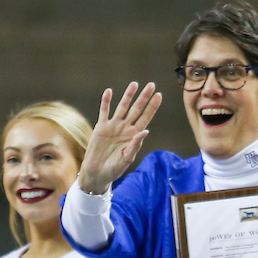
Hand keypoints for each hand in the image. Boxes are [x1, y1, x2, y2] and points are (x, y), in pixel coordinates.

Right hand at [78, 81, 162, 195]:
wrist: (97, 173)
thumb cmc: (114, 169)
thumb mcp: (127, 158)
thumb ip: (135, 145)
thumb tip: (146, 131)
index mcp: (134, 136)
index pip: (145, 118)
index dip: (152, 107)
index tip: (159, 95)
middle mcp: (125, 128)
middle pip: (136, 109)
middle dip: (143, 97)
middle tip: (151, 84)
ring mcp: (113, 126)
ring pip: (122, 107)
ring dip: (128, 96)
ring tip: (134, 84)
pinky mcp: (101, 127)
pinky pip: (104, 111)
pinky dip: (106, 102)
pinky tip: (109, 91)